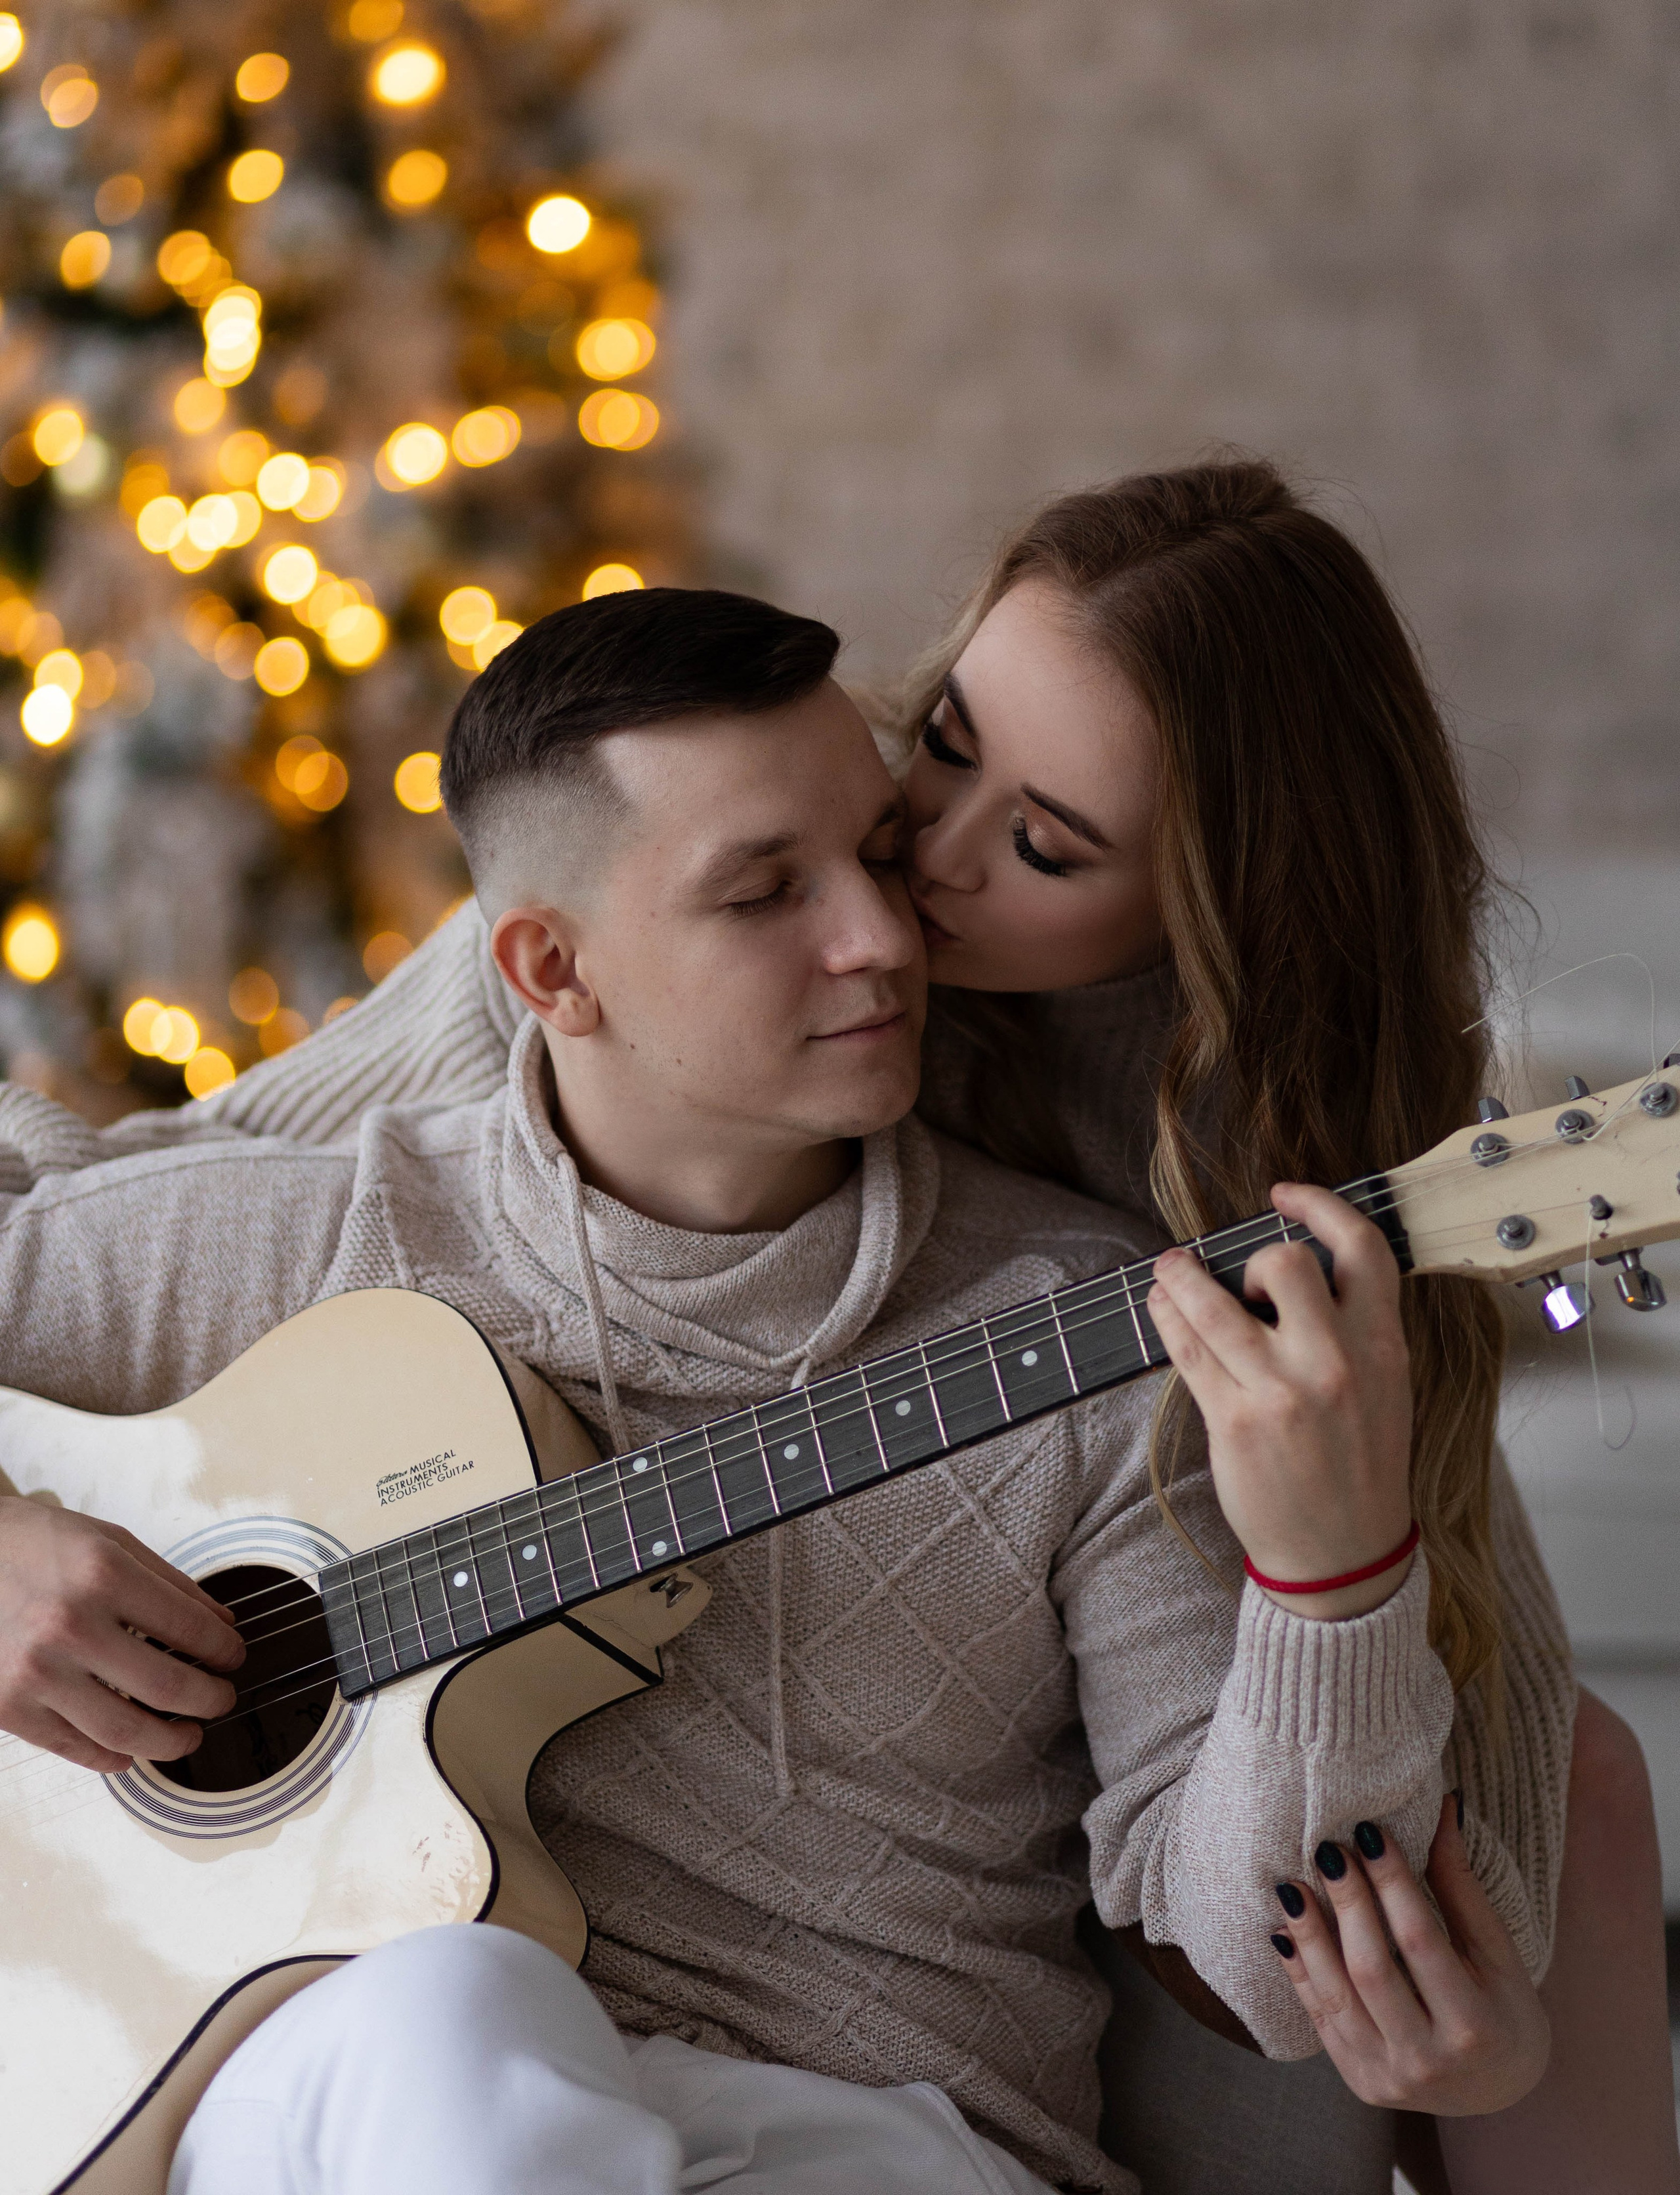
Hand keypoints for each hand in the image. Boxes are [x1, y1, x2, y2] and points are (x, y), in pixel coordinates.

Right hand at [0, 1494, 244, 1770]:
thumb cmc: (35, 1545)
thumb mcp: (110, 1541)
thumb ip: (170, 1583)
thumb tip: (221, 1625)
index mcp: (103, 1576)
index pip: (189, 1628)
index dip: (224, 1650)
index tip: (233, 1657)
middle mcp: (70, 1627)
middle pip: (166, 1687)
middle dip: (210, 1700)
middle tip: (222, 1700)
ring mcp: (35, 1673)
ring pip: (123, 1731)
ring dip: (169, 1742)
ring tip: (188, 1736)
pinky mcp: (7, 1707)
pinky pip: (71, 1747)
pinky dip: (109, 1757)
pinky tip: (131, 1753)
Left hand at [1147, 1182, 1413, 1618]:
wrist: (1344, 1554)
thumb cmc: (1359, 1466)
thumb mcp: (1384, 1389)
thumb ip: (1352, 1330)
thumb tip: (1294, 1272)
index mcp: (1383, 1348)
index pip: (1363, 1249)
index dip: (1321, 1206)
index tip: (1286, 1195)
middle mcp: (1335, 1364)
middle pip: (1284, 1263)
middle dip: (1253, 1257)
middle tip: (1242, 1282)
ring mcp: (1281, 1392)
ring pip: (1215, 1303)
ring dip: (1181, 1276)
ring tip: (1169, 1268)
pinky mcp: (1235, 1421)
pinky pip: (1187, 1349)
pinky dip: (1167, 1316)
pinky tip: (1162, 1306)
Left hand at [1270, 1796, 1549, 2114]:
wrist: (1499, 2093)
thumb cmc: (1505, 2011)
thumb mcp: (1497, 1954)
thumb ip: (1461, 1887)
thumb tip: (1443, 1806)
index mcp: (1474, 2026)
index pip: (1421, 1940)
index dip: (1392, 1883)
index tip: (1368, 1831)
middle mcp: (1428, 2060)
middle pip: (1372, 1969)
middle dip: (1346, 1902)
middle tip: (1327, 1849)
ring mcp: (1389, 2078)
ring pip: (1336, 1997)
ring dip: (1308, 1935)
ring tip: (1291, 1884)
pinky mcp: (1360, 2082)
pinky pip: (1321, 2021)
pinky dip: (1299, 1974)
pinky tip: (1284, 1931)